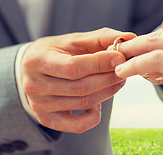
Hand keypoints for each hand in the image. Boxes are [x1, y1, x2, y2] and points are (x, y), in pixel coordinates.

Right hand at [21, 28, 135, 132]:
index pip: (73, 67)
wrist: (31, 69)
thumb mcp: (74, 40)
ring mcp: (39, 105)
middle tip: (124, 69)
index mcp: (38, 60)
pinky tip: (99, 100)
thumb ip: (101, 38)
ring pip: (84, 103)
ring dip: (108, 91)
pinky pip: (78, 125)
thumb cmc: (56, 51)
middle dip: (109, 78)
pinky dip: (94, 115)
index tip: (120, 57)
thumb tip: (130, 37)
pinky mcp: (47, 120)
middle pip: (81, 87)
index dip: (100, 64)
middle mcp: (34, 85)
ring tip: (117, 80)